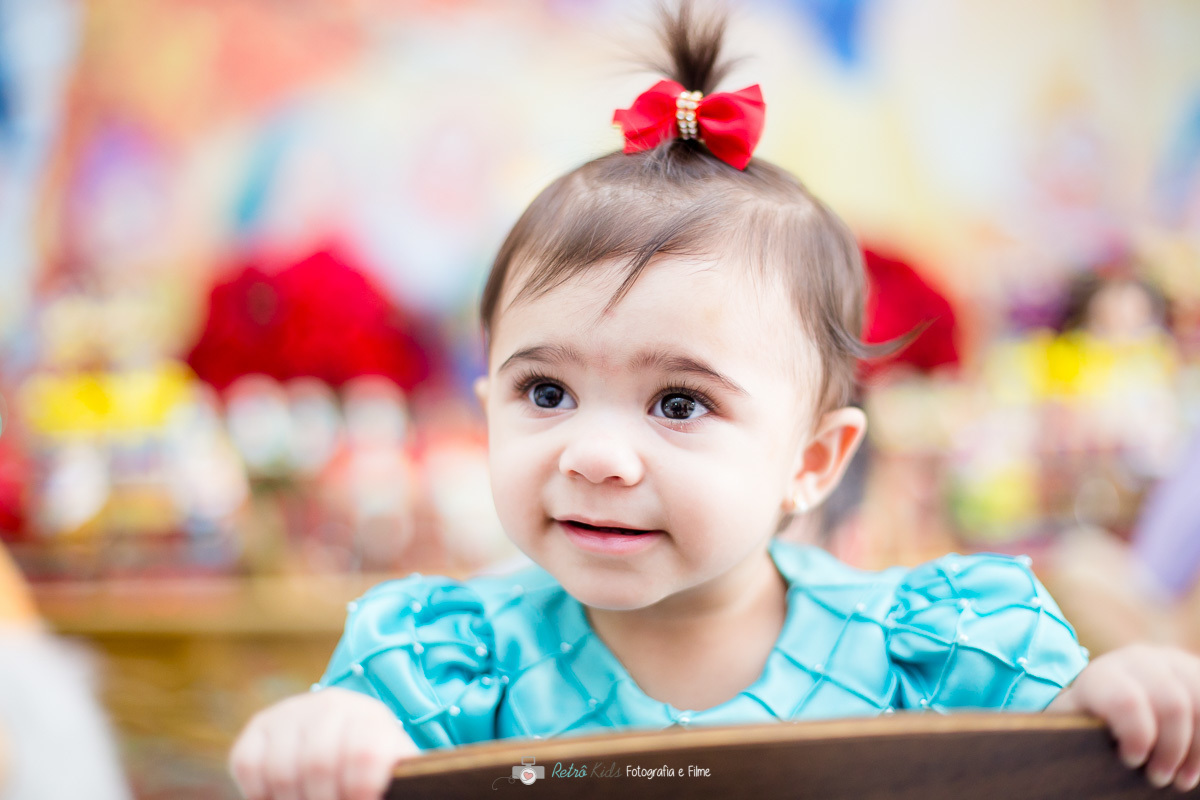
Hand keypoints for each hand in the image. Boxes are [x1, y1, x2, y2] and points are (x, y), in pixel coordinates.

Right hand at [229, 687, 418, 799]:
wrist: (343, 733)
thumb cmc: (371, 767)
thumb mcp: (391, 771)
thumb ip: (388, 781)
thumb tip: (375, 791)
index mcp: (372, 719)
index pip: (364, 754)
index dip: (360, 790)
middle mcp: (332, 705)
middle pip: (318, 764)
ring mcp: (293, 712)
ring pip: (282, 769)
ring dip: (293, 799)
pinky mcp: (260, 725)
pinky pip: (249, 765)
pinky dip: (262, 793)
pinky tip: (280, 797)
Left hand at [1046, 644, 1199, 791]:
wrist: (1105, 691)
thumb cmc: (1086, 720)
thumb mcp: (1070, 723)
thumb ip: (1069, 731)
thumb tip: (1060, 757)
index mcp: (1103, 675)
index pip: (1126, 700)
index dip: (1137, 735)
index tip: (1132, 760)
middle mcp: (1139, 660)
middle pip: (1172, 703)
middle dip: (1172, 749)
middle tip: (1160, 778)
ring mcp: (1172, 663)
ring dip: (1197, 748)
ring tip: (1183, 779)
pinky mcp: (1194, 672)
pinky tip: (1198, 762)